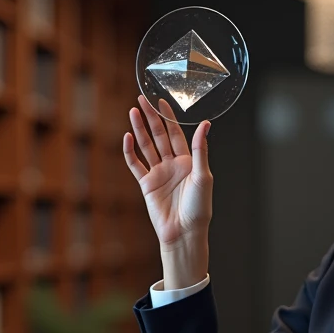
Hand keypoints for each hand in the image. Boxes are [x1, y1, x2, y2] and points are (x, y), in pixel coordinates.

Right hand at [123, 96, 211, 248]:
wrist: (184, 232)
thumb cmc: (199, 208)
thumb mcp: (203, 176)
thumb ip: (201, 150)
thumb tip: (206, 124)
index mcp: (188, 161)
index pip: (176, 133)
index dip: (168, 117)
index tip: (160, 101)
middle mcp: (172, 165)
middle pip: (159, 136)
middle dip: (150, 118)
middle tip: (141, 99)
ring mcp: (158, 174)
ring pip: (146, 146)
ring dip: (139, 129)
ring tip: (132, 112)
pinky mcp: (146, 185)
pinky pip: (135, 165)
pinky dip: (130, 152)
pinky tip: (127, 138)